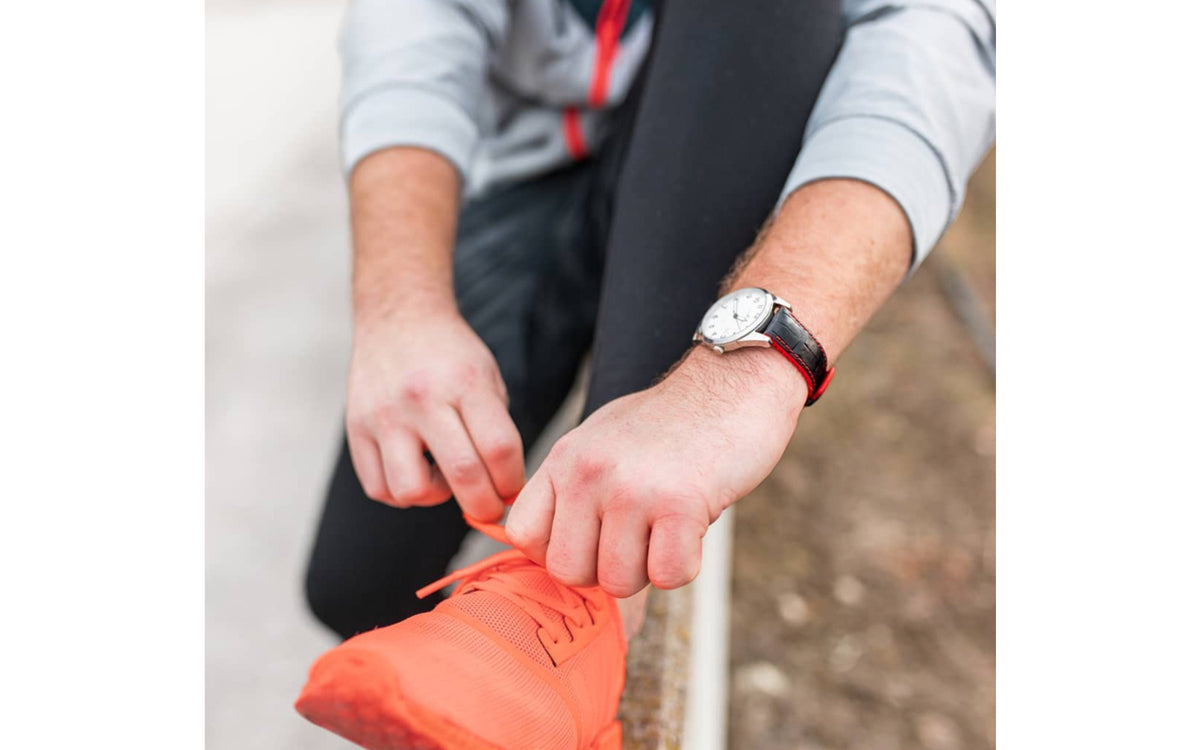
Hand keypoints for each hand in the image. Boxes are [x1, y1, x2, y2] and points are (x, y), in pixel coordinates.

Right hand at [345, 304, 523, 520]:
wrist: (398, 318)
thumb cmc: (450, 356)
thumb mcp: (487, 377)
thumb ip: (497, 430)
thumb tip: (505, 489)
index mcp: (465, 382)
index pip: (499, 448)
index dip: (512, 481)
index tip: (512, 489)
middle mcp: (423, 398)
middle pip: (463, 475)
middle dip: (485, 506)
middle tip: (490, 506)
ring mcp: (385, 415)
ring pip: (413, 491)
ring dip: (436, 497)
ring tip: (443, 476)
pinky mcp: (356, 429)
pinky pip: (379, 488)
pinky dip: (402, 492)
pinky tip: (415, 470)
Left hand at [506, 346, 805, 596]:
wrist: (733, 382)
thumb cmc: (670, 424)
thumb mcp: (601, 442)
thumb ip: (572, 492)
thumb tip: (552, 558)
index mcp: (564, 459)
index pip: (523, 535)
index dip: (558, 551)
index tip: (592, 539)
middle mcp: (588, 472)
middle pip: (568, 572)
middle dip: (605, 570)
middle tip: (638, 537)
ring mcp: (631, 489)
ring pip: (617, 582)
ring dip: (648, 568)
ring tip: (667, 526)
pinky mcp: (679, 505)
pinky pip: (667, 576)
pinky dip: (684, 564)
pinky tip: (692, 528)